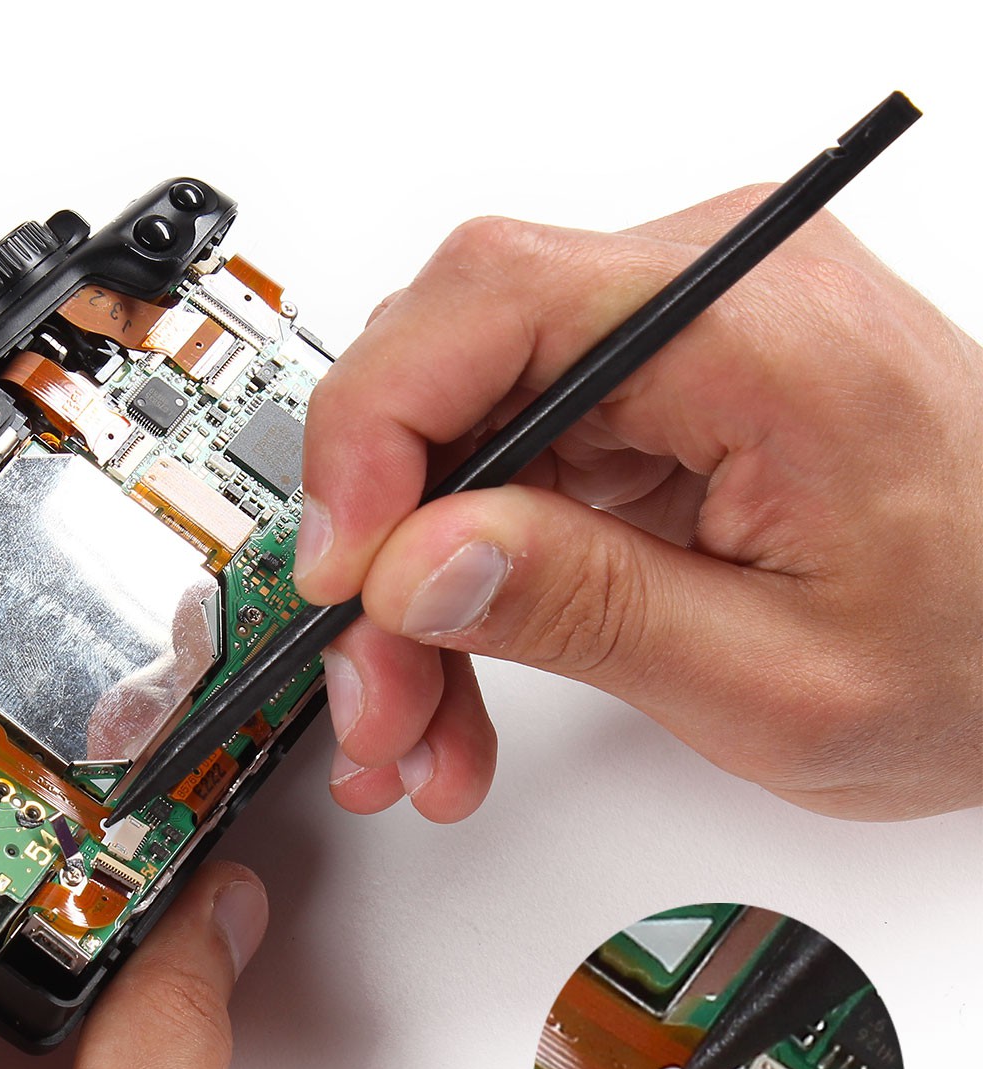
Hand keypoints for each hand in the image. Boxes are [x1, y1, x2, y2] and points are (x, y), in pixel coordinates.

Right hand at [295, 185, 982, 821]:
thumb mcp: (780, 679)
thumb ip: (585, 609)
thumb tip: (416, 564)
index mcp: (763, 327)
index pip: (489, 301)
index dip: (373, 434)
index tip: (339, 568)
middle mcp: (718, 294)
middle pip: (453, 372)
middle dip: (384, 545)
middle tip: (373, 683)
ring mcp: (686, 337)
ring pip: (465, 434)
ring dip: (416, 587)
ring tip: (419, 721)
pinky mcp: (665, 390)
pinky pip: (515, 462)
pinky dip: (471, 574)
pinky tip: (460, 675)